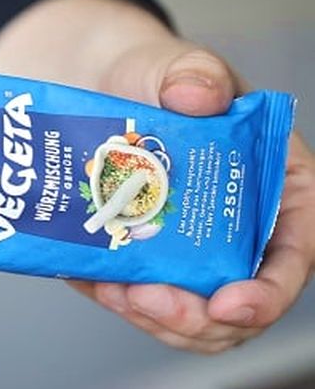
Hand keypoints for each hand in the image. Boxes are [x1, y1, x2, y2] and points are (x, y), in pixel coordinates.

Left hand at [71, 46, 314, 353]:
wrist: (94, 89)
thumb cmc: (150, 80)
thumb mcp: (172, 67)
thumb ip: (193, 75)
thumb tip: (199, 96)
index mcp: (275, 184)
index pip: (295, 253)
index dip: (270, 291)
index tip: (229, 303)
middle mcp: (242, 228)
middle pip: (240, 305)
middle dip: (196, 318)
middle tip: (148, 298)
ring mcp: (194, 253)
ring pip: (194, 320)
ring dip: (156, 319)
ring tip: (118, 292)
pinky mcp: (148, 263)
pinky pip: (145, 304)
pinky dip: (124, 305)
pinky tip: (98, 283)